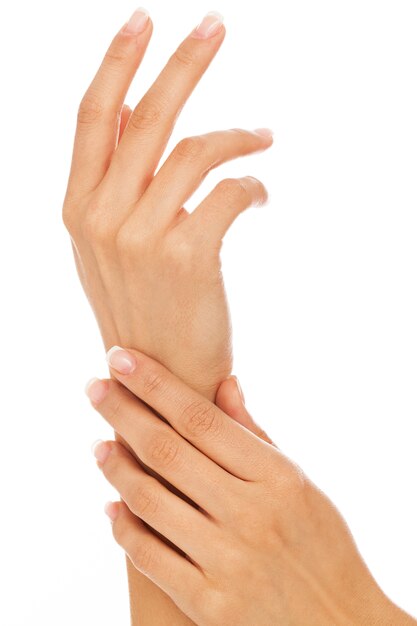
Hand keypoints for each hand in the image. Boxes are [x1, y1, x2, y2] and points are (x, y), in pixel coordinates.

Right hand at [62, 9, 272, 397]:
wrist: (159, 379)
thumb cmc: (141, 310)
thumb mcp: (107, 247)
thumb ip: (112, 185)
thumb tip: (133, 115)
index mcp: (77, 209)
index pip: (94, 117)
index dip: (118, 62)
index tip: (144, 21)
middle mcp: (100, 217)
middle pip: (147, 116)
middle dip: (185, 62)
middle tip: (217, 24)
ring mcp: (140, 237)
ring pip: (196, 149)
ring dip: (239, 136)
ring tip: (264, 138)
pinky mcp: (186, 257)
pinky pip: (229, 191)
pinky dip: (252, 185)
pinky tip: (261, 193)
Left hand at [85, 347, 412, 625]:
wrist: (341, 625)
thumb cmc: (321, 543)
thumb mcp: (299, 482)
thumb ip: (255, 434)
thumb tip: (225, 381)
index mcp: (276, 476)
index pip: (201, 419)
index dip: (156, 385)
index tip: (122, 358)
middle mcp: (251, 514)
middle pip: (168, 451)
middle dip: (123, 412)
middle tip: (94, 386)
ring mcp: (229, 561)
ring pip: (151, 501)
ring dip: (116, 468)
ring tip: (98, 444)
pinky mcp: (210, 604)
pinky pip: (150, 557)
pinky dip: (124, 528)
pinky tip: (110, 505)